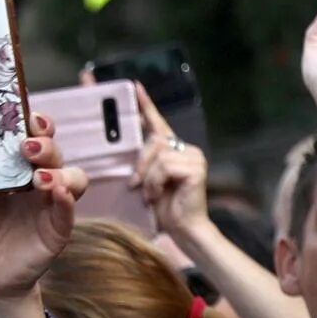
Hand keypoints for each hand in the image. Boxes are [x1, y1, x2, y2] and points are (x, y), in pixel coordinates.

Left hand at [0, 110, 86, 299]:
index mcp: (13, 166)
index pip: (30, 134)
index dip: (32, 120)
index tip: (23, 111)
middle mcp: (37, 179)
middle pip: (53, 150)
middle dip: (44, 142)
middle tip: (25, 145)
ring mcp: (51, 203)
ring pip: (73, 176)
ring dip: (59, 171)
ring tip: (40, 177)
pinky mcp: (57, 229)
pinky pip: (68, 211)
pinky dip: (67, 200)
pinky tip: (58, 194)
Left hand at [130, 84, 208, 242]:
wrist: (184, 232)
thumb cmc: (164, 209)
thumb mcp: (145, 181)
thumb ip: (140, 162)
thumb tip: (121, 152)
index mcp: (172, 150)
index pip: (155, 122)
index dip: (144, 103)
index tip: (133, 85)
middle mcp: (185, 149)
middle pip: (153, 140)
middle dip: (140, 162)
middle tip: (133, 183)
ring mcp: (193, 157)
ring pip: (157, 153)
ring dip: (148, 176)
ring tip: (149, 195)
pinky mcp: (196, 168)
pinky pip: (165, 165)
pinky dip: (156, 182)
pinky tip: (158, 196)